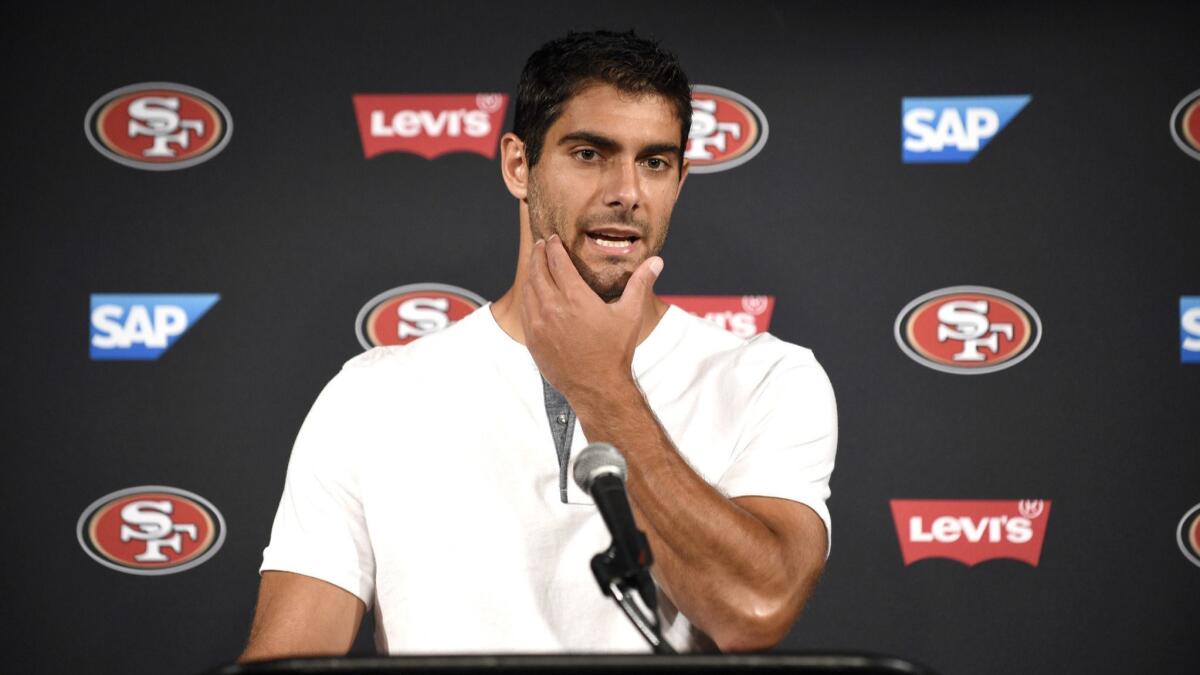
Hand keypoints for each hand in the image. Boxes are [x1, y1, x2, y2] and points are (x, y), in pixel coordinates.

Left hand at [519, 234, 662, 401]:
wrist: (597, 387)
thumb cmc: (615, 352)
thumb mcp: (630, 315)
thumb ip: (640, 284)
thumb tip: (656, 262)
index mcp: (576, 298)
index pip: (557, 262)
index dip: (553, 247)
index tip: (552, 239)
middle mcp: (553, 308)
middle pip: (537, 271)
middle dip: (538, 255)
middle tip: (540, 246)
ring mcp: (539, 325)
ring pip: (528, 289)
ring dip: (530, 273)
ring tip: (534, 264)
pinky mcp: (533, 340)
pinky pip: (525, 310)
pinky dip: (527, 296)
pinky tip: (531, 293)